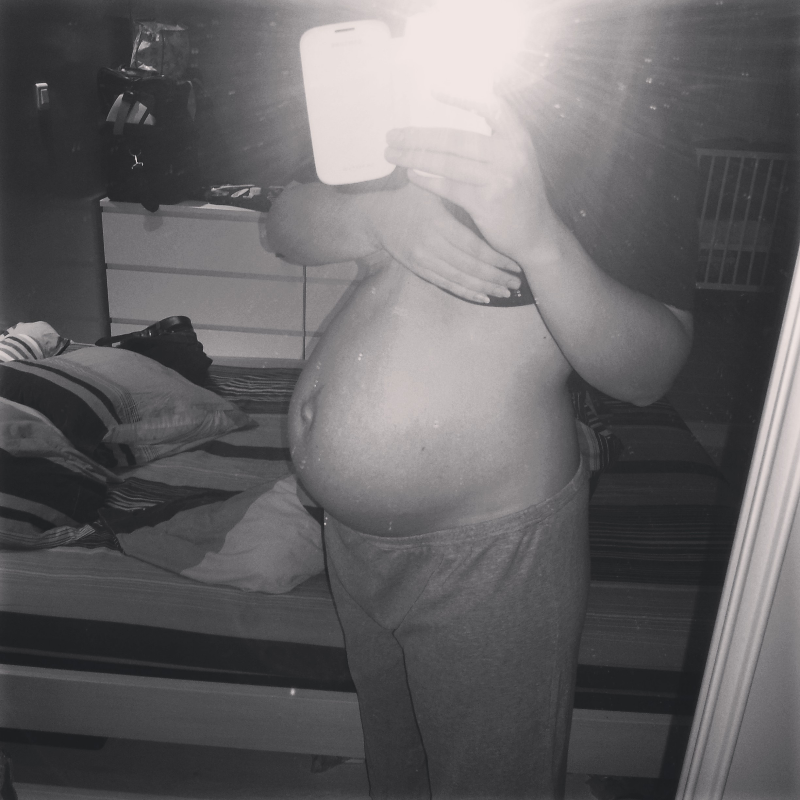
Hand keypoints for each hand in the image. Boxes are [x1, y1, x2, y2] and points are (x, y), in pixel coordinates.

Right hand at [367, 179, 522, 303]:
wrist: (373, 216)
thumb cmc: (406, 195)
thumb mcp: (429, 188)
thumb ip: (455, 188)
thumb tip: (491, 179)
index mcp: (438, 224)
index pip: (473, 247)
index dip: (496, 257)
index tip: (515, 261)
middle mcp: (431, 246)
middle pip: (470, 268)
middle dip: (496, 277)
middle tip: (517, 282)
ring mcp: (424, 261)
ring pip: (460, 280)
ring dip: (485, 288)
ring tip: (506, 292)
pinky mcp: (419, 269)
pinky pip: (446, 285)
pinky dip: (466, 293)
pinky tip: (484, 298)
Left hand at [384, 97, 557, 264]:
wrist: (537, 234)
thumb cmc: (518, 194)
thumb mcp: (517, 159)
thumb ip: (495, 140)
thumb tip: (456, 118)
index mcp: (518, 136)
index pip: (489, 105)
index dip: (461, 95)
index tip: (433, 88)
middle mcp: (510, 153)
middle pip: (455, 138)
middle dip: (419, 136)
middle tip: (392, 134)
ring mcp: (500, 178)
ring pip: (448, 163)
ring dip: (415, 157)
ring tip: (392, 154)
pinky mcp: (487, 202)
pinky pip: (449, 188)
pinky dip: (427, 181)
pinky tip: (411, 175)